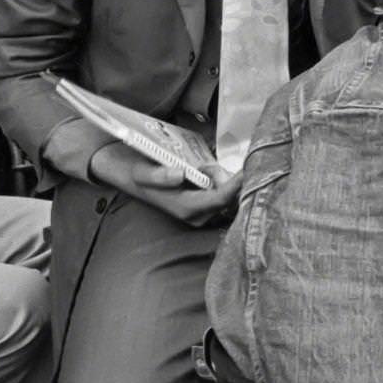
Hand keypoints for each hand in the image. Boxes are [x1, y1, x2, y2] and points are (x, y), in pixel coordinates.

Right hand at [88, 141, 240, 225]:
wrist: (132, 176)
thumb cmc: (139, 172)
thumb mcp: (142, 171)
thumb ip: (158, 175)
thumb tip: (179, 174)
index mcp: (186, 209)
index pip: (221, 199)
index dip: (237, 184)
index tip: (250, 167)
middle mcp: (198, 216)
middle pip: (230, 196)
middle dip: (224, 177)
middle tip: (202, 166)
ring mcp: (205, 212)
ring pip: (230, 193)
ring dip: (220, 177)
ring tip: (198, 170)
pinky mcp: (209, 206)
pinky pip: (227, 193)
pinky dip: (222, 180)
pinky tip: (204, 175)